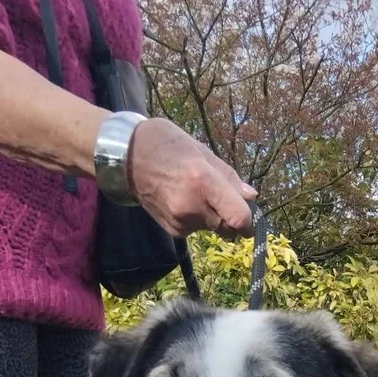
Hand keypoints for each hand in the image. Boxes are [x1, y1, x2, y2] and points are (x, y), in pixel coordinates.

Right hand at [129, 118, 255, 237]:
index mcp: (203, 181)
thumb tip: (252, 197)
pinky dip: (197, 219)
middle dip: (231, 217)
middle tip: (221, 197)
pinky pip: (197, 229)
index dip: (249, 222)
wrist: (126, 158)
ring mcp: (181, 221)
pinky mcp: (173, 230)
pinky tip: (183, 200)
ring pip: (213, 228)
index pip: (239, 218)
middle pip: (228, 226)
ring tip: (194, 192)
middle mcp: (192, 206)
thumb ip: (228, 178)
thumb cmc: (167, 146)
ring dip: (213, 216)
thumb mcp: (202, 151)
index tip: (250, 219)